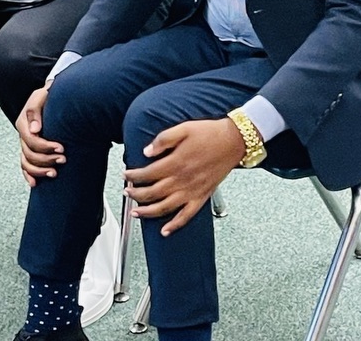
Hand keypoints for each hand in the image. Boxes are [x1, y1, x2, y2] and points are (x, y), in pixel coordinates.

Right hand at [15, 86, 65, 186]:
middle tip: (63, 159)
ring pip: (27, 163)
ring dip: (40, 171)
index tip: (61, 148)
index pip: (32, 140)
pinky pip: (25, 165)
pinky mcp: (30, 149)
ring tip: (54, 173)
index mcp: (24, 122)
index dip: (46, 147)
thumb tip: (35, 129)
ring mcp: (26, 143)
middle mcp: (24, 134)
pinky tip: (35, 183)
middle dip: (47, 159)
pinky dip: (29, 175)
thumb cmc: (47, 95)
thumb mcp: (41, 96)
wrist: (51, 95)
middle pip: (30, 154)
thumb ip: (35, 110)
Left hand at [124, 118, 244, 235]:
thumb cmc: (210, 133)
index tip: (126, 175)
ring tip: (135, 213)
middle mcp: (182, 180)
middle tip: (127, 192)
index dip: (134, 176)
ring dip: (148, 212)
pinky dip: (175, 225)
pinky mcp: (202, 196)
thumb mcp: (183, 128)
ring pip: (165, 207)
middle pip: (153, 193)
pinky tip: (165, 231)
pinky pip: (186, 216)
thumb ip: (163, 140)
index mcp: (176, 162)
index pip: (148, 174)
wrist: (234, 141)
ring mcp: (192, 191)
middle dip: (136, 194)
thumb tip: (146, 151)